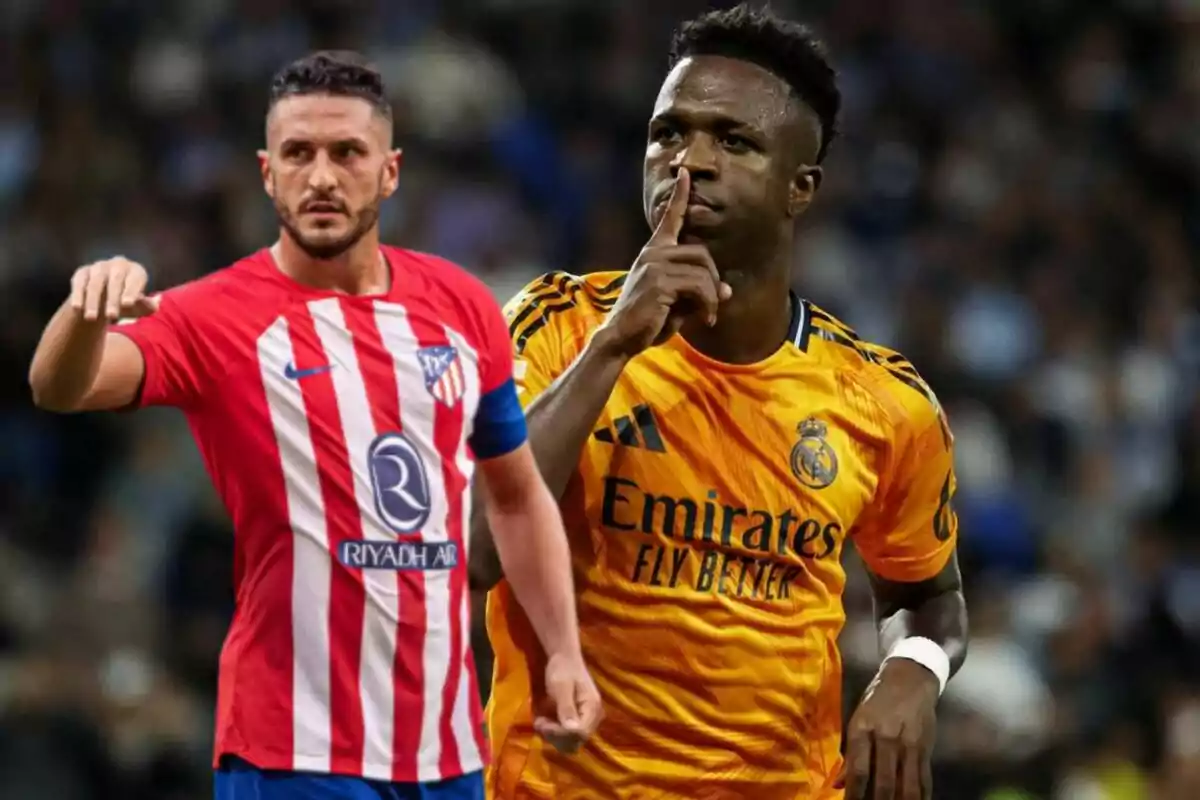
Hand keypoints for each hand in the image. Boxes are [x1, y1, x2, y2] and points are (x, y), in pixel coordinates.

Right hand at [68, 257, 159, 322]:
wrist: (103, 300)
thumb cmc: (126, 304)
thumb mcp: (138, 308)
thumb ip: (147, 306)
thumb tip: (155, 304)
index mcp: (136, 271)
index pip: (135, 279)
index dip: (131, 291)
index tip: (128, 304)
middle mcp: (118, 264)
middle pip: (116, 281)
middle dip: (113, 299)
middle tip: (112, 316)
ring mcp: (99, 266)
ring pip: (95, 283)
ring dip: (93, 301)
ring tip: (91, 318)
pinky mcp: (82, 272)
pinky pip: (79, 283)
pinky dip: (78, 295)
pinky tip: (77, 308)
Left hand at [533, 651, 602, 754]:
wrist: (564, 658)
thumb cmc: (562, 669)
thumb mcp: (561, 686)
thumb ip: (567, 707)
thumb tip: (572, 730)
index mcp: (592, 708)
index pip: (580, 734)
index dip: (560, 733)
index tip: (542, 724)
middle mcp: (593, 718)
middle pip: (575, 742)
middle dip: (555, 736)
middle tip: (539, 722)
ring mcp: (586, 721)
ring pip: (570, 742)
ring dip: (552, 736)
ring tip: (540, 721)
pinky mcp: (578, 721)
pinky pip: (566, 736)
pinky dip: (554, 732)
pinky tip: (544, 721)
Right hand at [594, 168, 731, 357]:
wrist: (622, 338)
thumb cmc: (648, 321)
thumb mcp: (679, 303)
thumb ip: (700, 291)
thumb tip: (727, 289)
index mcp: (654, 252)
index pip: (670, 218)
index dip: (680, 196)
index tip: (686, 173)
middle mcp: (653, 253)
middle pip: (703, 254)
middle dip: (713, 280)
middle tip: (712, 306)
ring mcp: (655, 265)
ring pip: (703, 272)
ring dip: (712, 297)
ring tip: (708, 316)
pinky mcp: (659, 282)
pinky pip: (699, 287)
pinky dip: (708, 305)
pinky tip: (703, 319)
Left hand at [838, 657, 938, 799]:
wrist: (910, 679)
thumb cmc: (877, 700)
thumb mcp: (857, 720)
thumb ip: (850, 753)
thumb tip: (838, 784)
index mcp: (863, 729)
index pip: (859, 770)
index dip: (854, 795)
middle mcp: (887, 738)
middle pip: (884, 783)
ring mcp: (909, 745)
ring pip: (907, 787)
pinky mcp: (926, 749)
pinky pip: (924, 781)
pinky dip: (920, 797)